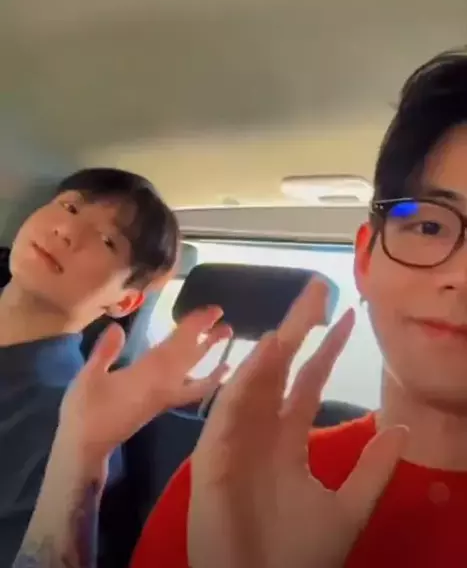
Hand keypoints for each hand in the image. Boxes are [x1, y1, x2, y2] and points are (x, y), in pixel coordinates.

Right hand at [59, 306, 231, 459]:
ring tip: (225, 338)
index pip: (176, 346)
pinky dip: (207, 380)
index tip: (211, 311)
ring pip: (195, 372)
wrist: (87, 448)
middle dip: (207, 335)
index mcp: (147, 376)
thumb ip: (104, 352)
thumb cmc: (85, 412)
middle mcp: (163, 386)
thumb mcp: (88, 379)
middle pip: (190, 357)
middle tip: (223, 318)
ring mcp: (165, 397)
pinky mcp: (163, 405)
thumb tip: (117, 327)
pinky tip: (217, 374)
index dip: (194, 327)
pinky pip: (192, 389)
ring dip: (210, 354)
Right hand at [188, 280, 406, 567]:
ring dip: (274, 348)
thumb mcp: (347, 508)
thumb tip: (397, 426)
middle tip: (317, 289)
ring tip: (297, 314)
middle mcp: (263, 430)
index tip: (348, 317)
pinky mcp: (213, 454)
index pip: (309, 382)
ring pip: (255, 382)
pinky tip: (264, 353)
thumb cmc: (297, 556)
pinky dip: (244, 381)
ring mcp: (237, 439)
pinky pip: (229, 411)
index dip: (327, 349)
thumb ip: (371, 468)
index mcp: (289, 439)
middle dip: (298, 329)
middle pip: (281, 369)